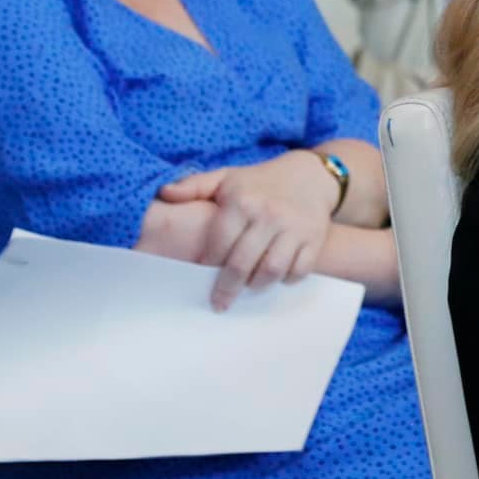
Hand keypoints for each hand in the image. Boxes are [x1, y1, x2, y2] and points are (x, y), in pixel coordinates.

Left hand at [158, 152, 338, 308]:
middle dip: (227, 289)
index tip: (202, 273)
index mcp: (243, 202)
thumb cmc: (262, 181)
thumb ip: (194, 186)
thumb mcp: (227, 177)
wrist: (313, 175)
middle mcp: (269, 215)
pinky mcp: (314, 238)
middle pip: (242, 264)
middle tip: (219, 303)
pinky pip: (299, 270)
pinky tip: (277, 277)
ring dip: (256, 285)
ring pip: (271, 271)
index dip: (207, 264)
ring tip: (248, 287)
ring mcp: (294, 228)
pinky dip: (287, 279)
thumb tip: (164, 194)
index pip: (218, 246)